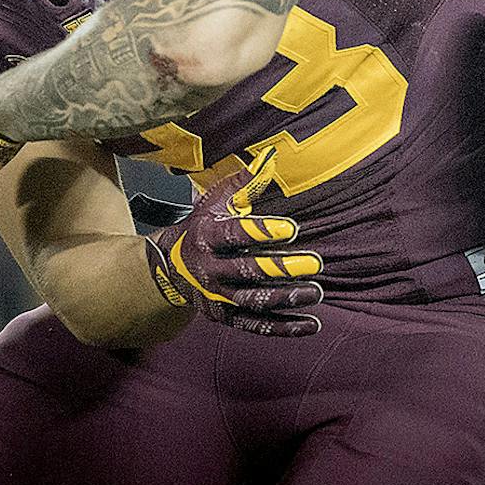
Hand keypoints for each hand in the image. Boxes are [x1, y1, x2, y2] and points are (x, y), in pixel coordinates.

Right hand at [143, 147, 323, 336]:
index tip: (291, 228)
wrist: (168, 269)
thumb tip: (271, 155)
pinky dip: (284, 328)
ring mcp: (216, 297)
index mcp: (206, 237)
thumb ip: (244, 183)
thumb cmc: (202, 227)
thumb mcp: (215, 202)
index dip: (261, 231)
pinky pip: (256, 326)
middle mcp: (208, 270)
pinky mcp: (225, 317)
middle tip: (315, 263)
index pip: (233, 235)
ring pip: (252, 302)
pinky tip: (312, 324)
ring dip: (285, 298)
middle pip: (246, 272)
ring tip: (316, 291)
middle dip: (282, 269)